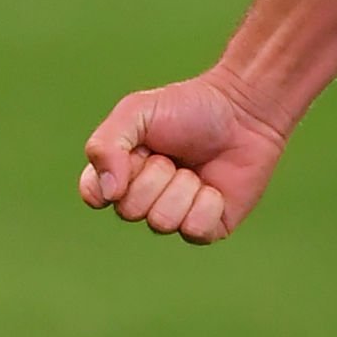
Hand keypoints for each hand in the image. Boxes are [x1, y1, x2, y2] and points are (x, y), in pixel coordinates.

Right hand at [79, 68, 290, 244]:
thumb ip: (107, 144)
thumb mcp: (138, 111)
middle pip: (129, 210)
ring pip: (162, 222)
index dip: (114, 175)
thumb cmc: (188, 107)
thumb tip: (107, 194)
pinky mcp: (206, 228)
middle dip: (156, 175)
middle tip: (173, 154)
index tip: (138, 151)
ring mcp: (173, 216)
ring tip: (196, 167)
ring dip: (183, 187)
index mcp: (118, 173)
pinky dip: (207, 203)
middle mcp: (142, 200)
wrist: (243, 110)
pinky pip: (194, 229)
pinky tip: (216, 185)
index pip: (93, 194)